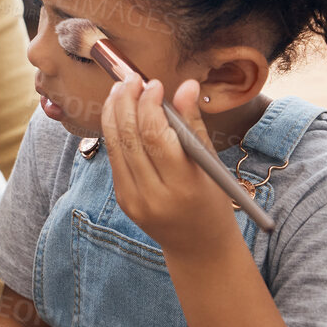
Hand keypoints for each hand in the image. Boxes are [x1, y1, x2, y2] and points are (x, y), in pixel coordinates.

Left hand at [101, 75, 239, 257]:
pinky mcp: (123, 201)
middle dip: (126, 101)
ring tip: (121, 88)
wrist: (200, 248)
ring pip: (116, 146)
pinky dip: (115, 132)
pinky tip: (120, 113)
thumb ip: (194, 124)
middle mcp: (154, 196)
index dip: (150, 104)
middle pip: (130, 138)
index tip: (154, 83)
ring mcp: (134, 201)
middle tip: (131, 78)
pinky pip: (115, 158)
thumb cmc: (212, 200)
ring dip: (114, 112)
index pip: (156, 136)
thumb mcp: (210, 164)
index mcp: (183, 186)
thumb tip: (186, 85)